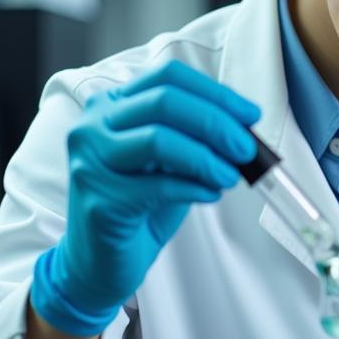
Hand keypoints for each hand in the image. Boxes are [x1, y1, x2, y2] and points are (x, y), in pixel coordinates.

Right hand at [30, 59, 259, 336]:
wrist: (102, 262)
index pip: (168, 77)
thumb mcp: (171, 160)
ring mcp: (89, 161)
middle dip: (215, 122)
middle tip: (246, 147)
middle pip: (164, 102)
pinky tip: (211, 194)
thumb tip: (245, 127)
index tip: (250, 115)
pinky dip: (194, 188)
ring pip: (158, 140)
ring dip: (206, 157)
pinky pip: (158, 186)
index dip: (215, 93)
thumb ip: (197, 136)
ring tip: (231, 175)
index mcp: (112, 104)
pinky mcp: (99, 200)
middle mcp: (93, 125)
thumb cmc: (140, 204)